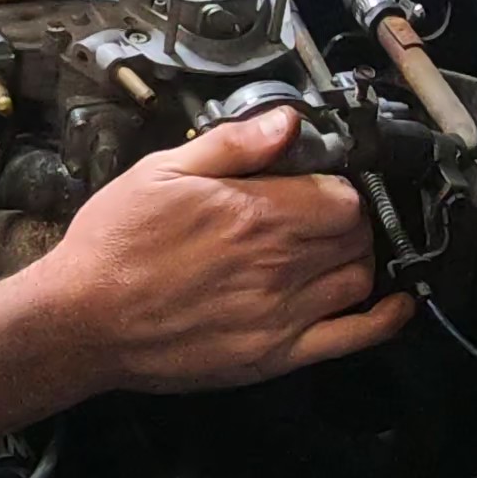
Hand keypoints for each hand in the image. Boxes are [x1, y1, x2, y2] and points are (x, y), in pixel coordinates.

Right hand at [18, 108, 417, 394]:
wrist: (80, 320)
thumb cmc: (113, 246)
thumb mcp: (160, 171)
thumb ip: (232, 145)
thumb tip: (287, 122)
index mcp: (253, 213)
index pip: (340, 195)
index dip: (336, 186)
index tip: (318, 186)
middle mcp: (276, 264)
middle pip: (355, 235)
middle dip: (347, 220)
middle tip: (320, 218)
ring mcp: (280, 314)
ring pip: (359, 278)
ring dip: (357, 260)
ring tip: (331, 253)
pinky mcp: (275, 355)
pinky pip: (353, 337)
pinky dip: (385, 319)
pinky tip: (396, 303)